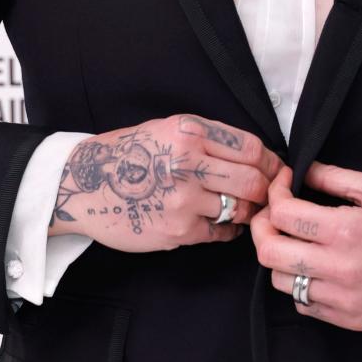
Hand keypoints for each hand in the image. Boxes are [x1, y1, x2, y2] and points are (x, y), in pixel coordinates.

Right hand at [47, 115, 286, 253]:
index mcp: (189, 132)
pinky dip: (230, 229)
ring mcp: (183, 200)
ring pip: (239, 208)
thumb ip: (209, 138)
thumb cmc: (129, 154)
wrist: (83, 184)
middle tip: (270, 194)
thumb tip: (256, 156)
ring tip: (247, 208)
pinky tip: (225, 223)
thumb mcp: (168, 129)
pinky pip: (220, 232)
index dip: (272, 162)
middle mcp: (187, 163)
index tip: (278, 169)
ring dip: (250, 211)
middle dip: (268, 189)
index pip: (251, 148)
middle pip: (252, 180)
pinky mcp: (177, 230)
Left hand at [250, 161, 361, 329]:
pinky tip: (314, 266)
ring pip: (281, 282)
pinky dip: (300, 284)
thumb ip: (335, 178)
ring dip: (279, 257)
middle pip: (269, 252)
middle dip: (262, 226)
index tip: (283, 183)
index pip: (283, 213)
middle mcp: (339, 269)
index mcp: (346, 230)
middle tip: (273, 212)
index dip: (275, 193)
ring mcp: (343, 299)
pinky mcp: (350, 319)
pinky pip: (304, 305)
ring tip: (294, 239)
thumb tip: (302, 170)